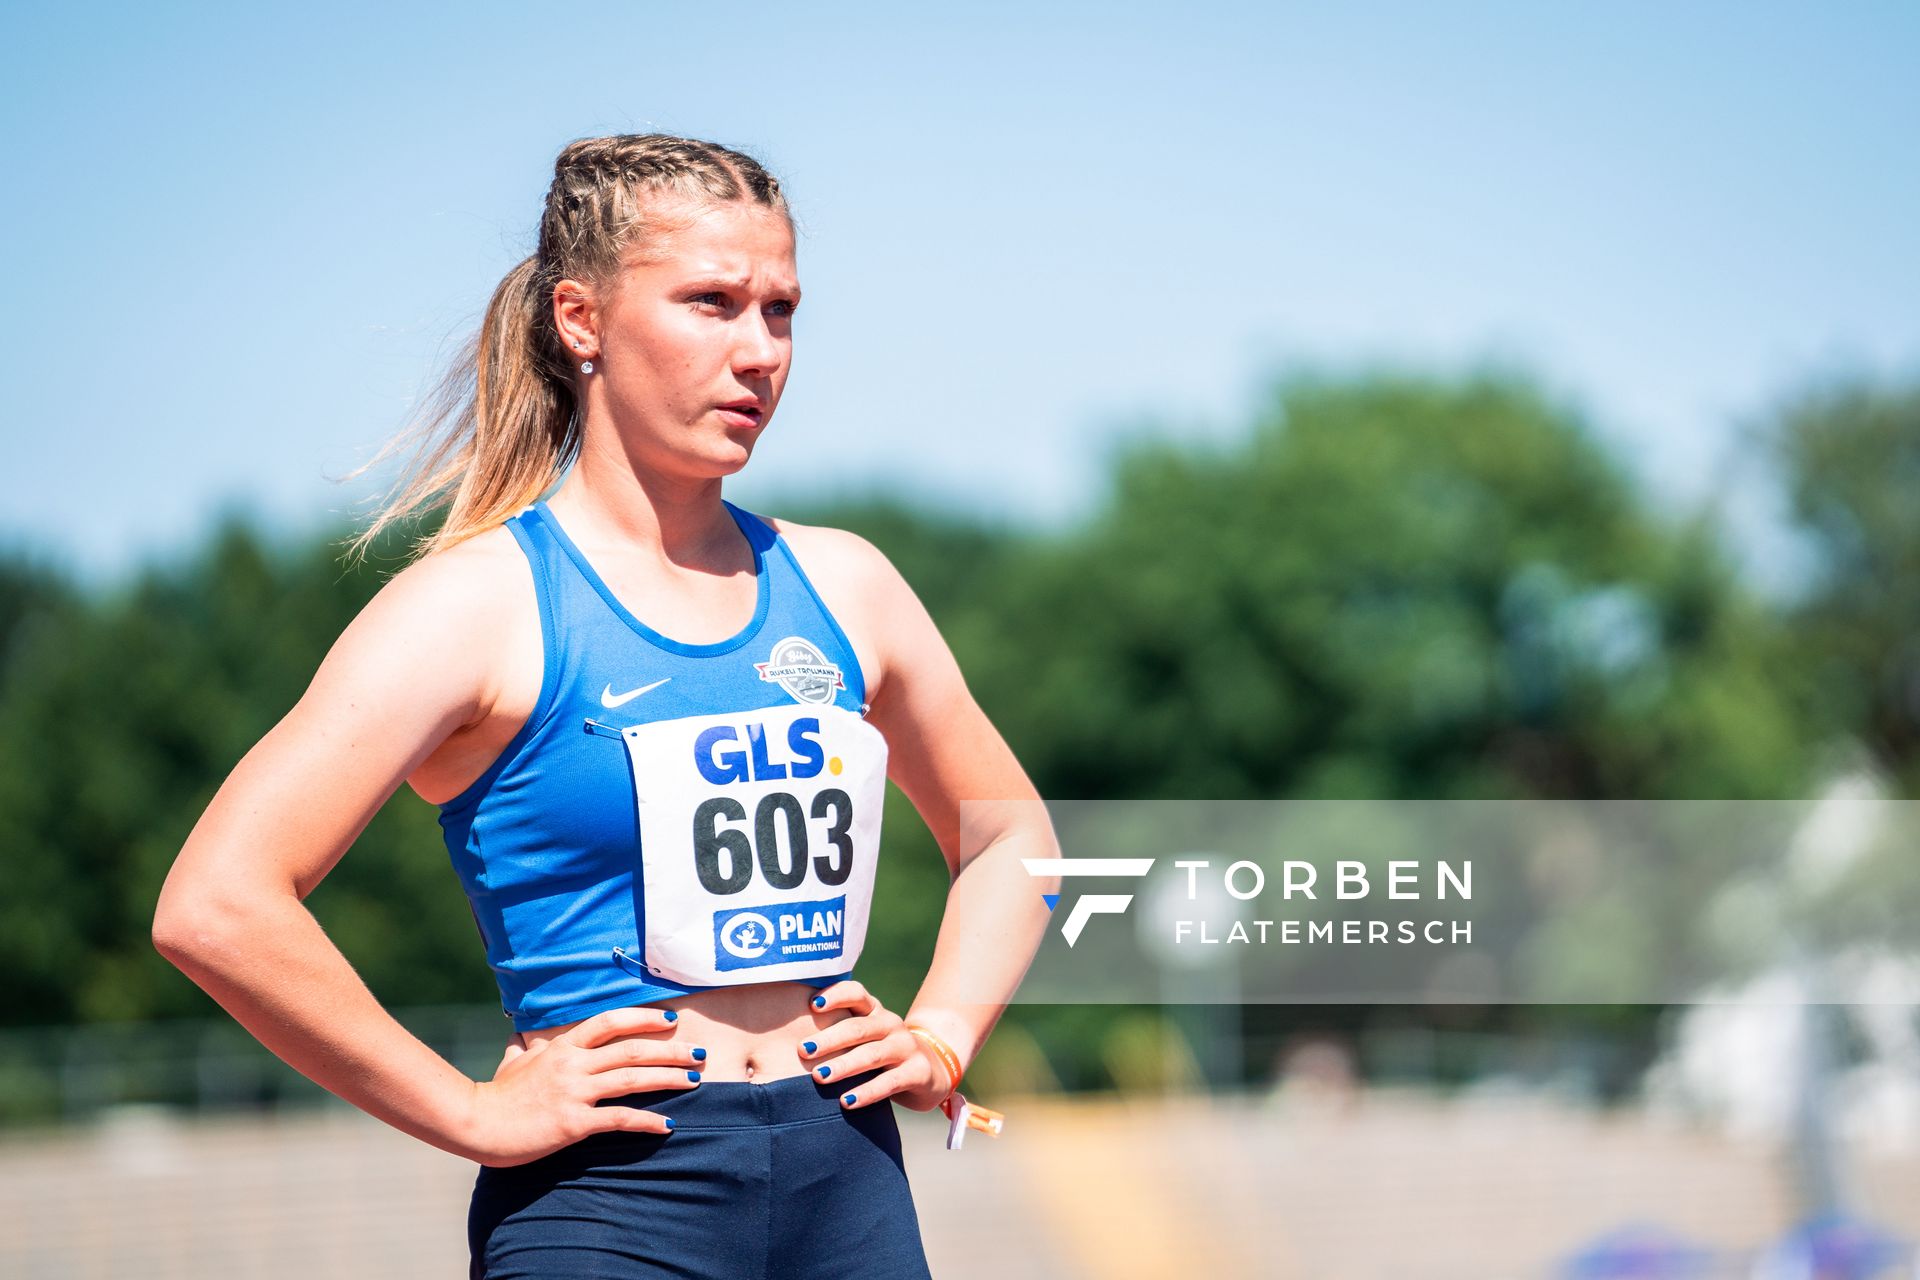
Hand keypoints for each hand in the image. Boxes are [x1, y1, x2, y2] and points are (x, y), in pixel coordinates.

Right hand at [465, 1005, 703, 1166]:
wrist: (475, 1123)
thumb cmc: (496, 1095)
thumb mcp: (513, 1061)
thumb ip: (526, 1048)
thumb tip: (522, 1037)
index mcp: (562, 1046)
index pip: (609, 1022)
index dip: (643, 1017)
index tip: (670, 1019)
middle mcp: (573, 1063)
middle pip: (631, 1049)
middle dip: (670, 1050)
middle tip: (698, 1054)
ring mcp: (574, 1092)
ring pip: (632, 1078)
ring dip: (668, 1079)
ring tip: (694, 1081)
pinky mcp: (573, 1123)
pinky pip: (619, 1119)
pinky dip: (648, 1121)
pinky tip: (669, 1125)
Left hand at [797, 980, 954, 1113]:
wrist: (930, 1070)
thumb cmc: (881, 1052)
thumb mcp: (864, 1036)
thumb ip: (837, 1031)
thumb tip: (784, 1037)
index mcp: (874, 1011)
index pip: (856, 994)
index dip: (836, 995)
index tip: (812, 1004)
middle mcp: (890, 1024)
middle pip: (858, 1027)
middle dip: (829, 1039)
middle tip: (802, 1050)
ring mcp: (906, 1046)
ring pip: (872, 1055)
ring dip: (844, 1066)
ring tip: (819, 1077)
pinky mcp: (917, 1071)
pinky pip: (890, 1082)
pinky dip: (867, 1092)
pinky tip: (846, 1101)